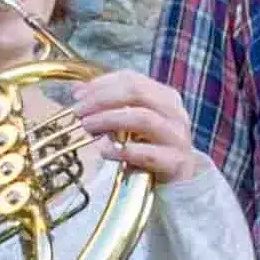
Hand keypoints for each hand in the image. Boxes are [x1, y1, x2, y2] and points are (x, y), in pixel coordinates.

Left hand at [64, 70, 201, 182]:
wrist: (181, 179)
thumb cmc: (153, 147)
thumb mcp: (132, 122)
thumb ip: (109, 104)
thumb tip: (78, 89)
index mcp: (165, 97)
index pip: (132, 80)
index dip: (101, 84)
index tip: (77, 95)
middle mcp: (174, 112)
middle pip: (137, 93)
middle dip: (102, 99)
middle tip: (79, 111)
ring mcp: (177, 137)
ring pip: (143, 118)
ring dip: (109, 120)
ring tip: (87, 126)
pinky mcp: (176, 162)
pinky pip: (147, 154)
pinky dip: (122, 151)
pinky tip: (104, 151)